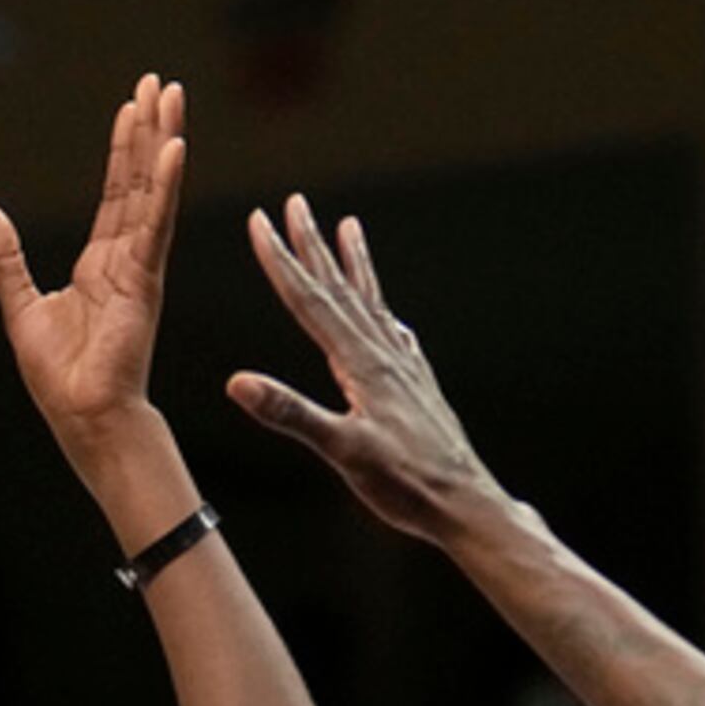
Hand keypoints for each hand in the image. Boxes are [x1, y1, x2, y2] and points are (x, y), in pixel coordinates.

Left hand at [0, 74, 185, 440]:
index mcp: (101, 264)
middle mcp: (127, 258)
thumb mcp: (20, 305)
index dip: (124, 150)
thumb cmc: (59, 375)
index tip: (132, 109)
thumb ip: (6, 258)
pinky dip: (165, 186)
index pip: (117, 193)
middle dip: (150, 130)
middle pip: (140, 180)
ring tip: (172, 98)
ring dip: (163, 142)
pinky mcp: (144, 281)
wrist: (82, 414)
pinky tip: (175, 149)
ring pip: (153, 191)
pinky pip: (156, 224)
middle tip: (162, 84)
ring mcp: (140, 266)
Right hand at [227, 194, 500, 541]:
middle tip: (295, 202)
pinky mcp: (416, 384)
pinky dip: (382, 311)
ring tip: (348, 227)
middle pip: (340, 289)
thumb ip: (292, 414)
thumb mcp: (343, 452)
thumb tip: (238, 384)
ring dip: (353, 264)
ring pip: (370, 302)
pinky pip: (393, 332)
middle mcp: (383, 354)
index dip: (281, 260)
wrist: (466, 503)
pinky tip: (386, 315)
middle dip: (313, 245)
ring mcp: (403, 366)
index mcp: (360, 364)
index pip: (310, 301)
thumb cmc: (406, 484)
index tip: (261, 220)